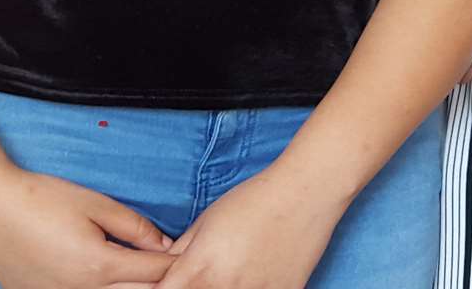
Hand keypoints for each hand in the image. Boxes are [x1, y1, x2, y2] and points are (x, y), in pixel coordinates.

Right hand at [0, 168, 176, 288]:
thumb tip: (165, 245)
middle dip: (160, 284)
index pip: (155, 273)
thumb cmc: (41, 199)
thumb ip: (135, 227)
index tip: (196, 256)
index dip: (177, 264)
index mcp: (99, 265)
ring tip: (144, 277)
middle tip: (179, 272)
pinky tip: (110, 283)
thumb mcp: (96, 205)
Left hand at [156, 166, 343, 288]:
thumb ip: (181, 253)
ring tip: (236, 272)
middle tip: (207, 274)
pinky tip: (257, 277)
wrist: (306, 191)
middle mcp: (222, 287)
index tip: (167, 286)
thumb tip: (164, 273)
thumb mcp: (206, 221)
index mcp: (198, 268)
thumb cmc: (254, 199)